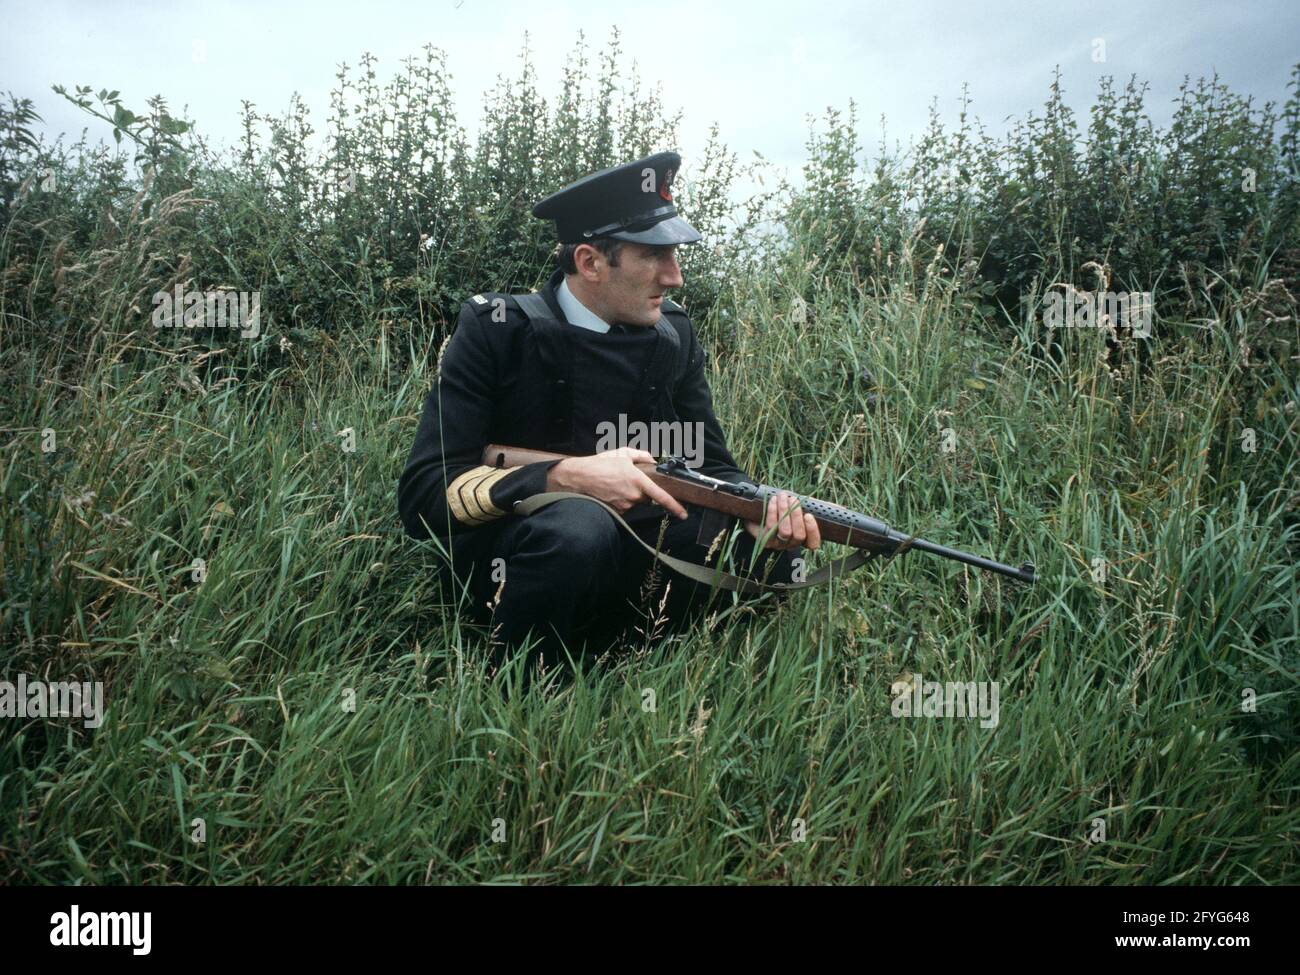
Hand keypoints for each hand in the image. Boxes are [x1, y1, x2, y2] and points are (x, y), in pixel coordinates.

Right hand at [546, 447, 688, 518]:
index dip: (674, 506)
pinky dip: (621, 500)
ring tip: (615, 484)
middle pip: (647, 497)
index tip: (683, 514)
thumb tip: (653, 461)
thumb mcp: (622, 453)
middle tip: (627, 480)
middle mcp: (633, 495)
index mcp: (637, 479)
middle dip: (642, 490)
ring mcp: (624, 505)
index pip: (660, 496)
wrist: (578, 478)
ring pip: (635, 502)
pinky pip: (625, 507)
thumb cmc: (600, 464)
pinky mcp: (617, 511)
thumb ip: (641, 456)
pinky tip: (611, 491)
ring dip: (630, 494)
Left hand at [744, 491, 821, 551]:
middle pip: (799, 535)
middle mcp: (791, 544)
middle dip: (797, 515)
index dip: (813, 530)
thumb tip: (813, 501)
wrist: (755, 514)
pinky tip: (774, 500)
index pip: (813, 542)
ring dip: (785, 511)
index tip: (809, 515)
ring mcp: (778, 544)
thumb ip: (804, 507)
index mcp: (802, 538)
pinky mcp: (765, 540)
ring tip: (783, 496)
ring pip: (785, 531)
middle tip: (794, 499)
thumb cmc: (781, 510)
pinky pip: (771, 526)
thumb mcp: (794, 509)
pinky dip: (773, 510)